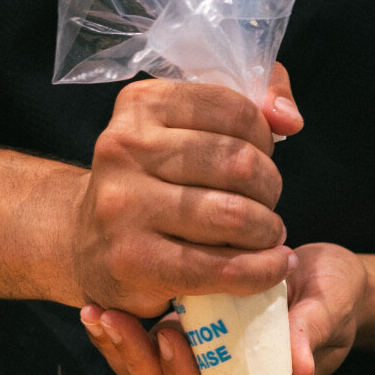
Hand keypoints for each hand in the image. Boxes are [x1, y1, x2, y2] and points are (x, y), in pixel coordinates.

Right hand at [69, 64, 303, 319]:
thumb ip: (250, 104)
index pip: (234, 110)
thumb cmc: (152, 179)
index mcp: (142, 104)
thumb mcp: (186, 126)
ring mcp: (123, 206)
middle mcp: (124, 148)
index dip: (264, 138)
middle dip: (269, 188)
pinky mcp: (132, 260)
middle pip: (238, 163)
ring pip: (233, 214)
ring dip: (268, 230)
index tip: (259, 158)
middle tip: (265, 204)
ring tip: (266, 235)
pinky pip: (218, 267)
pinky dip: (261, 270)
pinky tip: (271, 267)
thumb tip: (289, 117)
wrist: (85, 240)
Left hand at [80, 237, 365, 374]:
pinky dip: (119, 335)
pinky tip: (97, 308)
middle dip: (139, 361)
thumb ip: (312, 332)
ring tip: (97, 314)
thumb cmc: (334, 292)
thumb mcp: (330, 305)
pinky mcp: (185, 342)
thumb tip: (299, 369)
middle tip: (118, 320)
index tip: (169, 338)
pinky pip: (143, 352)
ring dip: (120, 350)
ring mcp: (202, 365)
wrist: (322, 273)